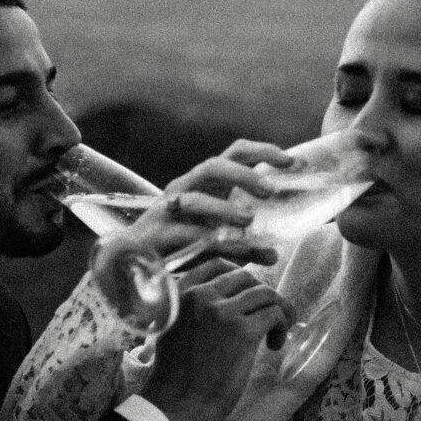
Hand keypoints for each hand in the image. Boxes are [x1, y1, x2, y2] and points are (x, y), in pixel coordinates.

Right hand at [93, 139, 295, 274]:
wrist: (127, 267)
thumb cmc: (174, 248)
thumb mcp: (214, 244)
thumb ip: (243, 246)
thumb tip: (274, 255)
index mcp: (203, 184)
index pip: (235, 155)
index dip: (263, 153)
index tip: (293, 163)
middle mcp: (184, 190)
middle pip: (214, 166)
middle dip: (244, 175)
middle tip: (270, 191)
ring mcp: (167, 211)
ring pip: (196, 198)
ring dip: (224, 208)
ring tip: (248, 220)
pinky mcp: (156, 235)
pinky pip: (186, 235)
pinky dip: (211, 241)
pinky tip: (233, 251)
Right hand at [136, 260, 289, 420]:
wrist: (175, 407)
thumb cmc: (175, 376)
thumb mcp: (172, 329)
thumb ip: (192, 308)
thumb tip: (230, 296)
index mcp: (179, 293)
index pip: (217, 262)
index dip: (242, 273)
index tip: (253, 292)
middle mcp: (199, 295)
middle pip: (246, 277)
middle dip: (262, 295)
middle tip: (269, 318)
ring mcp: (221, 311)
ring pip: (265, 293)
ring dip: (279, 311)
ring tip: (276, 334)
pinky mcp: (242, 331)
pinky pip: (274, 313)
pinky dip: (282, 327)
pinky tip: (274, 345)